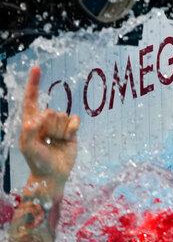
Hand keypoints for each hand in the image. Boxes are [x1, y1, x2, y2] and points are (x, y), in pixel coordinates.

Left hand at [19, 66, 78, 194]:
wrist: (54, 174)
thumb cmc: (37, 161)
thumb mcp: (28, 148)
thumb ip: (29, 132)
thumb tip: (37, 117)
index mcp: (30, 122)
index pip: (31, 99)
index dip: (34, 84)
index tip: (37, 67)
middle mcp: (44, 120)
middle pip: (51, 112)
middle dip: (51, 126)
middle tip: (47, 141)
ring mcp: (58, 124)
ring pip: (63, 116)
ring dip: (61, 131)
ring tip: (56, 142)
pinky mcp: (71, 129)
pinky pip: (75, 120)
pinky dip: (72, 129)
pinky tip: (67, 139)